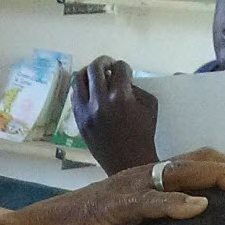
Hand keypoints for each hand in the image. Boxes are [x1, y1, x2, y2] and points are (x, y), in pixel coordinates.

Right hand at [11, 150, 224, 224]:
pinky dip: (176, 202)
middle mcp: (143, 177)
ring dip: (219, 178)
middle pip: (201, 160)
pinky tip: (200, 207)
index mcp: (149, 183)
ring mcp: (129, 187)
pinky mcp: (113, 206)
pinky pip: (150, 199)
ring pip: (183, 171)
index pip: (199, 166)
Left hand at [72, 57, 158, 173]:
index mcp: (120, 98)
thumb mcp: (149, 106)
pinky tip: (90, 92)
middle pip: (95, 68)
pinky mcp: (79, 121)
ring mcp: (86, 113)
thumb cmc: (143, 134)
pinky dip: (82, 89)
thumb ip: (135, 88)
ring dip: (88, 73)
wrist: (128, 163)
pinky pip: (74, 96)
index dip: (124, 67)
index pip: (119, 68)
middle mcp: (100, 103)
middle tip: (109, 65)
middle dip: (104, 61)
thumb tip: (122, 78)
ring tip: (97, 76)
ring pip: (78, 79)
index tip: (125, 72)